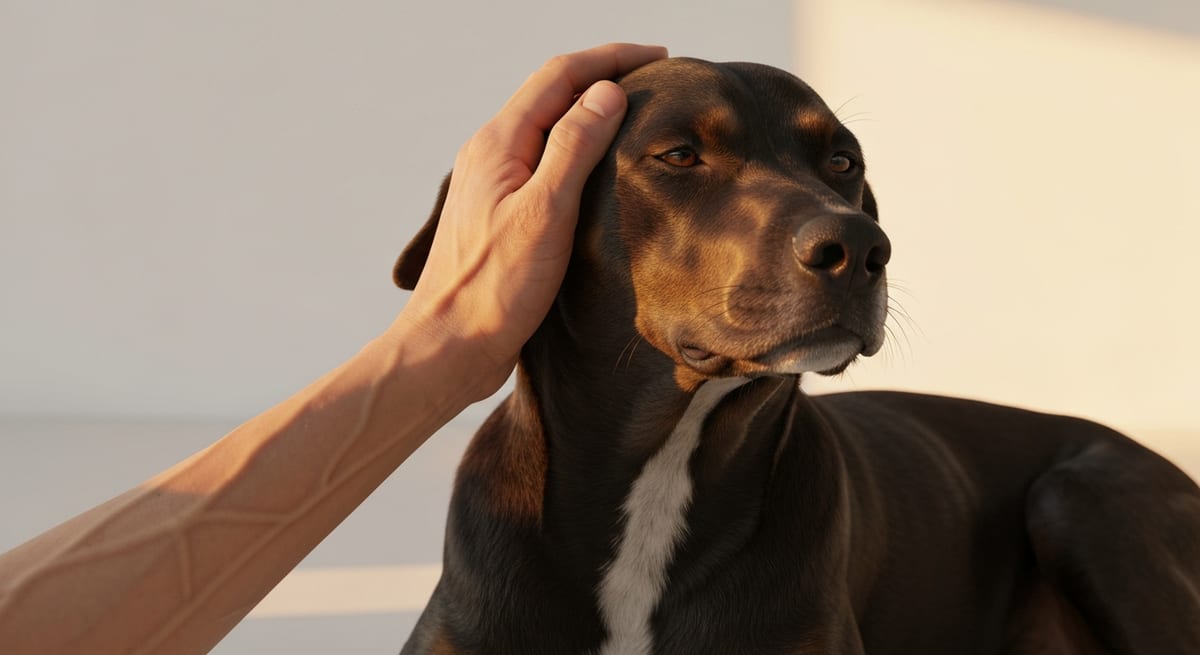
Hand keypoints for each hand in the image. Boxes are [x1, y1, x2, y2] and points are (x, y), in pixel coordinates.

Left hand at [387, 43, 667, 399]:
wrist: (451, 346)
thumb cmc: (494, 288)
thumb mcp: (545, 212)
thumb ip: (573, 147)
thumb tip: (606, 93)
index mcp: (499, 143)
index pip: (559, 75)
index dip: (610, 59)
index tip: (658, 58)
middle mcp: (491, 154)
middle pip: (552, 94)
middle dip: (603, 77)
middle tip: (654, 81)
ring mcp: (493, 183)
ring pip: (547, 127)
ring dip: (590, 111)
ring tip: (635, 115)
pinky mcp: (500, 212)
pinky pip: (543, 160)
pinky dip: (577, 148)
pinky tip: (599, 168)